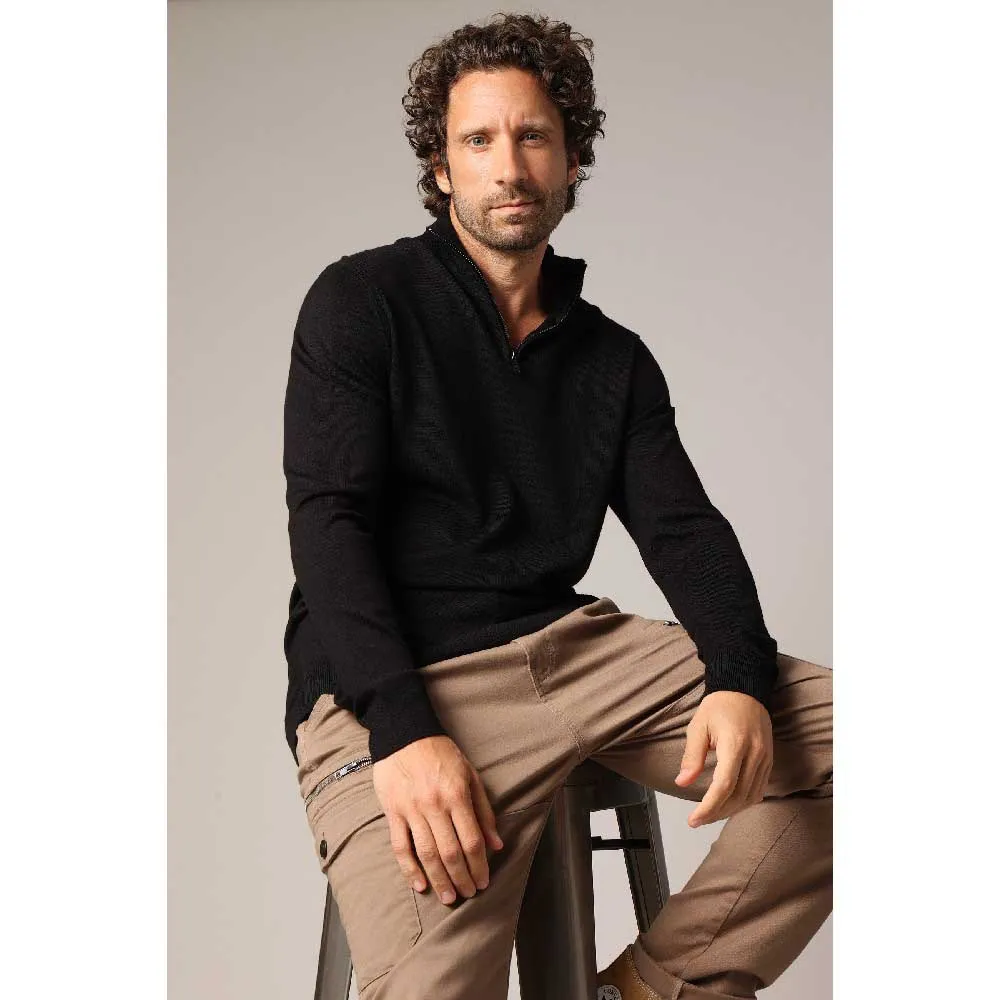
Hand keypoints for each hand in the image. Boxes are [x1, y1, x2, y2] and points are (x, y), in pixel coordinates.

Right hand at [371, 734, 503, 904]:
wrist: (404, 734)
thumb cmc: (441, 753)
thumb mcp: (470, 775)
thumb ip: (483, 810)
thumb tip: (496, 844)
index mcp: (457, 795)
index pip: (472, 840)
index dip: (479, 865)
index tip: (484, 881)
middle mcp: (434, 804)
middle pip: (450, 852)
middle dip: (462, 878)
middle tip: (469, 894)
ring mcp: (411, 809)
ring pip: (427, 854)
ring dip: (439, 880)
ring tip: (449, 897)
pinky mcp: (392, 811)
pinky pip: (400, 846)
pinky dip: (409, 868)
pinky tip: (419, 884)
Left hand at [674, 691, 772, 827]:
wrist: (745, 691)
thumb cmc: (718, 707)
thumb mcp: (698, 726)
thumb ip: (692, 756)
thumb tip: (682, 782)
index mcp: (735, 743)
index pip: (724, 785)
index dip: (708, 807)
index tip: (693, 819)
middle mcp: (754, 754)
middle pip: (738, 796)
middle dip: (716, 813)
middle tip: (697, 820)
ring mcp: (765, 758)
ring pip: (750, 797)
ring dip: (730, 810)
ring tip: (709, 814)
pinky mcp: (769, 761)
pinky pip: (758, 790)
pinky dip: (743, 802)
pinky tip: (728, 804)